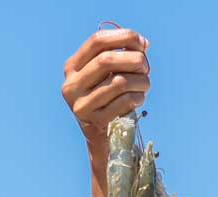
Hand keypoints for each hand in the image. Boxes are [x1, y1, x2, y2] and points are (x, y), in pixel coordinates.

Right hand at [62, 26, 150, 196]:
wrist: (100, 138)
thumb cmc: (107, 99)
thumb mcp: (104, 75)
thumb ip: (117, 56)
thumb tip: (143, 44)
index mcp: (71, 67)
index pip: (97, 41)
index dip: (124, 37)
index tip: (143, 44)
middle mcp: (71, 85)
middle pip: (107, 60)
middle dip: (134, 60)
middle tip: (145, 67)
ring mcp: (80, 105)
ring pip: (120, 81)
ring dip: (141, 81)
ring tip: (144, 84)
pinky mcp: (94, 122)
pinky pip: (125, 102)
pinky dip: (138, 98)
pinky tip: (138, 100)